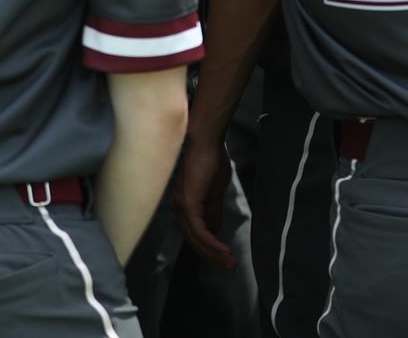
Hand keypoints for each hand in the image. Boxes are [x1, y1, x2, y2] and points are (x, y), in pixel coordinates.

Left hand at [172, 134, 236, 268]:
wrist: (207, 142)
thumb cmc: (211, 161)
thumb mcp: (215, 192)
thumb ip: (213, 212)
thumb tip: (215, 231)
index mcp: (184, 206)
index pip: (194, 235)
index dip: (209, 249)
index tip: (226, 259)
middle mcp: (178, 209)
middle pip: (194, 242)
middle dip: (212, 257)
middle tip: (230, 266)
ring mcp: (181, 207)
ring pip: (195, 240)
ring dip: (214, 254)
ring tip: (229, 261)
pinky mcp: (187, 204)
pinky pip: (199, 231)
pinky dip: (211, 243)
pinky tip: (223, 250)